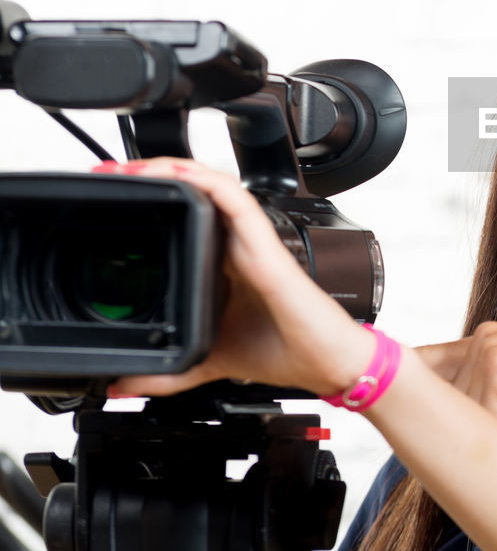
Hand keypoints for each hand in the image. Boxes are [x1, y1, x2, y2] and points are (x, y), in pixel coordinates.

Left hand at [101, 159, 374, 398]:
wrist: (328, 362)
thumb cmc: (287, 350)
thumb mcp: (209, 361)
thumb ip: (169, 374)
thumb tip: (126, 386)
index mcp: (225, 264)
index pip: (188, 215)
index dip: (153, 198)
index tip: (113, 197)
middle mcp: (238, 245)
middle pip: (197, 191)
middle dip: (152, 175)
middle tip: (111, 174)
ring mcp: (253, 242)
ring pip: (214, 186)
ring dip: (175, 170)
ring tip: (135, 168)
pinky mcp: (267, 246)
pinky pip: (239, 202)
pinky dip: (209, 183)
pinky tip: (181, 175)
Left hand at [421, 322, 496, 453]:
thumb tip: (483, 447)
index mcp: (496, 343)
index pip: (432, 363)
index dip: (414, 387)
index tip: (392, 403)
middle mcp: (486, 339)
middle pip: (442, 404)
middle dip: (464, 433)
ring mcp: (490, 350)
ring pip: (462, 419)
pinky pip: (484, 426)